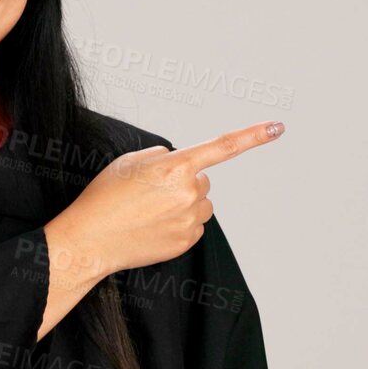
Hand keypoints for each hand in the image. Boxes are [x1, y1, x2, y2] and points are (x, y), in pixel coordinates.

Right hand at [44, 120, 284, 289]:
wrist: (90, 239)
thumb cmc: (105, 197)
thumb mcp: (131, 160)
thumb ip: (165, 157)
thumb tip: (183, 166)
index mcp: (176, 166)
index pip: (223, 146)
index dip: (253, 135)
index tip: (277, 127)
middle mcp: (189, 193)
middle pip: (202, 180)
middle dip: (183, 182)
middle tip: (149, 193)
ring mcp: (190, 220)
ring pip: (200, 204)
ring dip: (182, 204)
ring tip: (149, 211)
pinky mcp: (186, 241)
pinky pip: (193, 225)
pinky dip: (178, 224)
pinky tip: (152, 227)